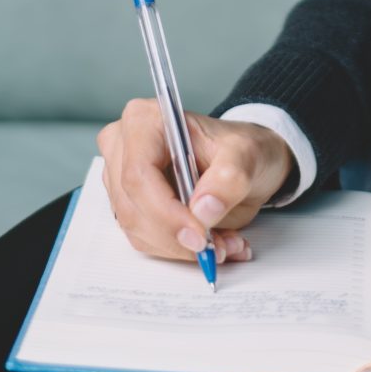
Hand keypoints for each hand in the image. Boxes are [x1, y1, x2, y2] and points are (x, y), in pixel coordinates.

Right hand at [96, 101, 293, 263]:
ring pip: (138, 229)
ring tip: (223, 243)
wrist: (245, 161)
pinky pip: (146, 239)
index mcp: (146, 121)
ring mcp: (121, 178)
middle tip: (218, 247)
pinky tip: (211, 242)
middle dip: (177, 236)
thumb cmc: (242, 148)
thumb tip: (203, 210)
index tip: (199, 235)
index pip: (139, 174)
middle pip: (133, 207)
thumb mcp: (248, 155)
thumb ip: (228, 179)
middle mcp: (124, 147)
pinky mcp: (130, 205)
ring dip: (181, 248)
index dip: (165, 212)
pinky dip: (178, 250)